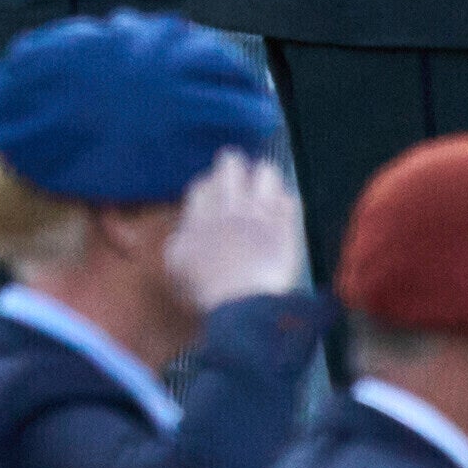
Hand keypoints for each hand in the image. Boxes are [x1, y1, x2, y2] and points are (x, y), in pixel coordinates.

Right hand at [162, 152, 311, 310]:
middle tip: (238, 182)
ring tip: (265, 194)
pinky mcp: (286, 226)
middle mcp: (231, 206)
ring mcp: (261, 213)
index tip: (216, 198)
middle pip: (232, 162)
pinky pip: (290, 199)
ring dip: (265, 180)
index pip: (204, 182)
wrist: (243, 305)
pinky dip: (285, 205)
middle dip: (234, 167)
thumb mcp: (177, 265)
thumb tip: (182, 231)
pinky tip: (282, 216)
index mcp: (203, 214)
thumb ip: (177, 241)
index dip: (211, 186)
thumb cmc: (206, 290)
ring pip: (267, 171)